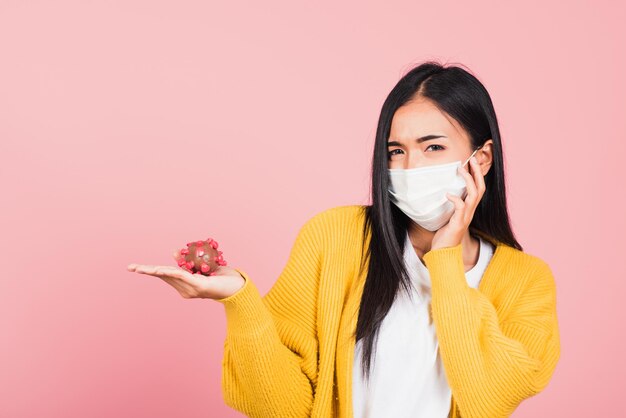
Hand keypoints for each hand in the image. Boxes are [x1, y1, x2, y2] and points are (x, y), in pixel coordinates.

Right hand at [127, 249, 245, 299]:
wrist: (239, 287)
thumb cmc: (222, 276)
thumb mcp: (202, 266)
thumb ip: (187, 261)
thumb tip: (172, 252)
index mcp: (185, 286)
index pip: (165, 275)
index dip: (150, 270)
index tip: (135, 268)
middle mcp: (186, 290)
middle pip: (164, 276)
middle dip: (147, 271)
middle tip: (130, 267)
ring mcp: (192, 290)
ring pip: (171, 276)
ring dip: (156, 270)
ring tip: (140, 268)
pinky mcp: (200, 287)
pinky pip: (183, 277)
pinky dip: (172, 272)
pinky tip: (161, 269)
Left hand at [431, 156, 485, 250]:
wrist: (443, 253)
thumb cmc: (444, 234)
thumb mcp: (448, 216)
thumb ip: (449, 205)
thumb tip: (443, 190)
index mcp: (469, 209)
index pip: (478, 188)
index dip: (477, 175)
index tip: (471, 161)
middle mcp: (470, 212)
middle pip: (480, 188)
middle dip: (477, 172)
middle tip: (471, 158)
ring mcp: (465, 218)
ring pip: (474, 196)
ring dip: (468, 181)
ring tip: (460, 169)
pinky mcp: (458, 224)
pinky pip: (461, 208)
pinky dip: (456, 199)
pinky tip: (448, 194)